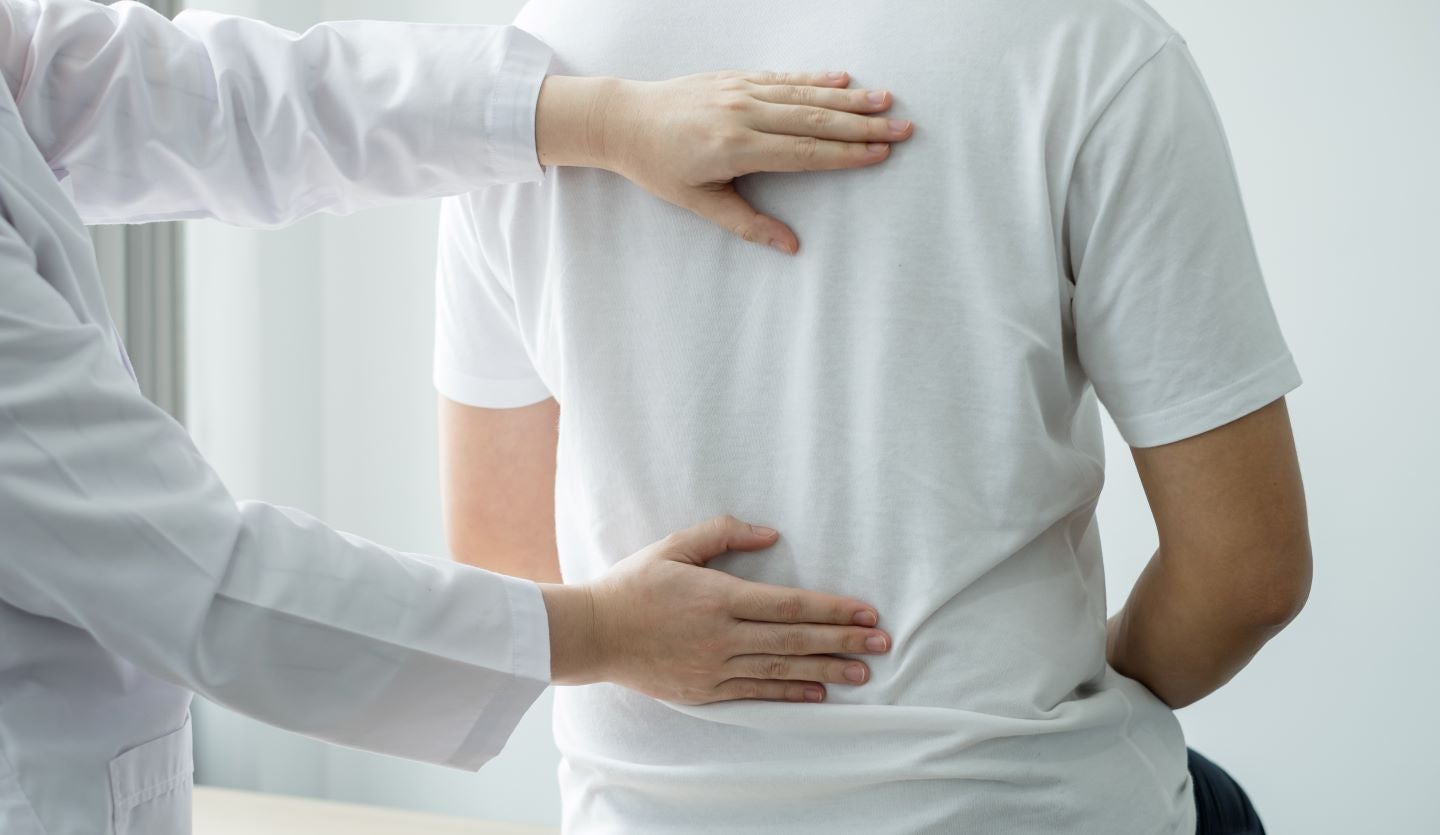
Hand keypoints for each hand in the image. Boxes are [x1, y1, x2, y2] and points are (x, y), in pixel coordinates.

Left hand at [535, 71, 913, 253]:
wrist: (623, 120)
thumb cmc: (658, 167)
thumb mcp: (698, 204)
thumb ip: (747, 224)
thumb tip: (791, 247)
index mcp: (735, 148)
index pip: (804, 152)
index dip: (845, 154)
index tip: (880, 154)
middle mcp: (742, 114)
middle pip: (814, 120)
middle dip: (862, 125)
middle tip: (903, 128)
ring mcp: (739, 91)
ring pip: (804, 95)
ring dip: (848, 99)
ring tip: (886, 101)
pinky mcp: (735, 77)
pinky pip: (783, 77)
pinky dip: (815, 79)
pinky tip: (844, 79)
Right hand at [540, 516, 889, 704]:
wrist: (593, 634)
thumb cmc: (634, 584)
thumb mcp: (674, 546)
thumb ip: (723, 533)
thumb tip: (770, 532)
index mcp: (719, 596)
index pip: (790, 605)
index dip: (832, 609)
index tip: (866, 612)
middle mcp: (722, 635)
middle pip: (795, 639)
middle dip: (843, 641)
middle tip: (882, 643)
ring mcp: (714, 667)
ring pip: (782, 670)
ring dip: (826, 671)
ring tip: (862, 673)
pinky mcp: (705, 691)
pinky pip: (756, 692)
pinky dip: (789, 693)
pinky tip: (818, 694)